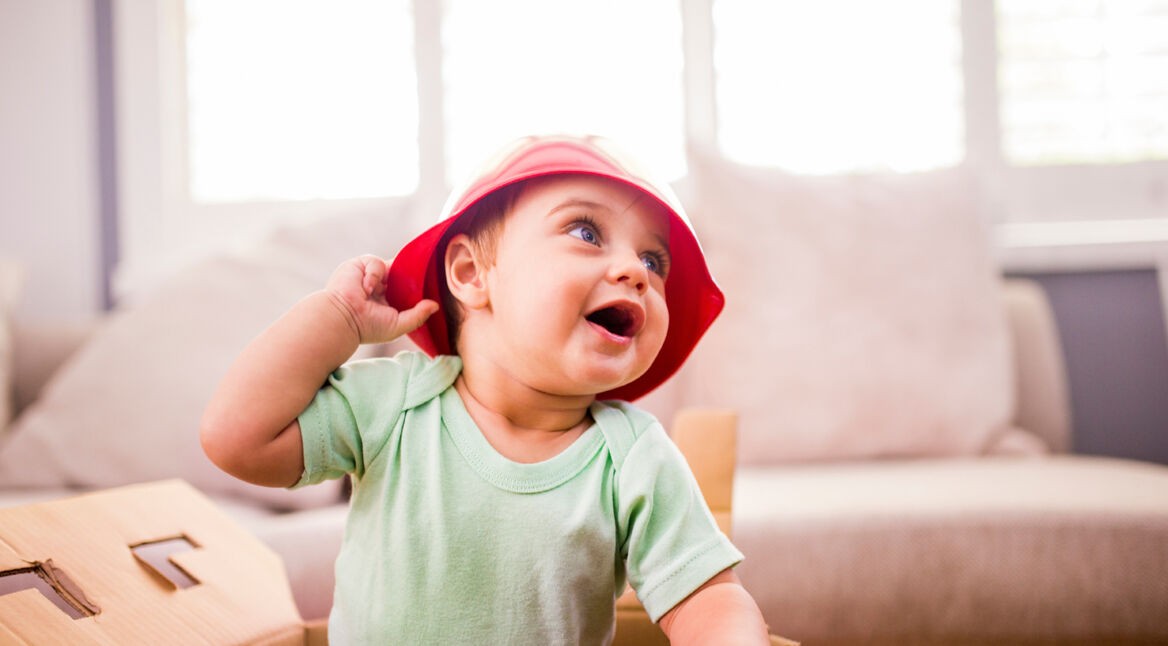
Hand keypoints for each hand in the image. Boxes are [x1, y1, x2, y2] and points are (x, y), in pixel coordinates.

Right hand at [324, 255, 438, 344]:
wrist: (343, 318)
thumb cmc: (367, 327)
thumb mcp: (398, 324)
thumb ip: (418, 316)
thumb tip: (436, 305)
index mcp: (387, 299)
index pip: (407, 286)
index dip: (417, 283)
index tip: (430, 283)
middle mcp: (379, 286)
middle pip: (401, 271)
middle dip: (409, 273)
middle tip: (420, 275)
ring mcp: (369, 275)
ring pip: (391, 266)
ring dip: (387, 280)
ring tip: (373, 295)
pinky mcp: (359, 265)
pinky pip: (376, 262)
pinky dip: (373, 275)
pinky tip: (365, 289)